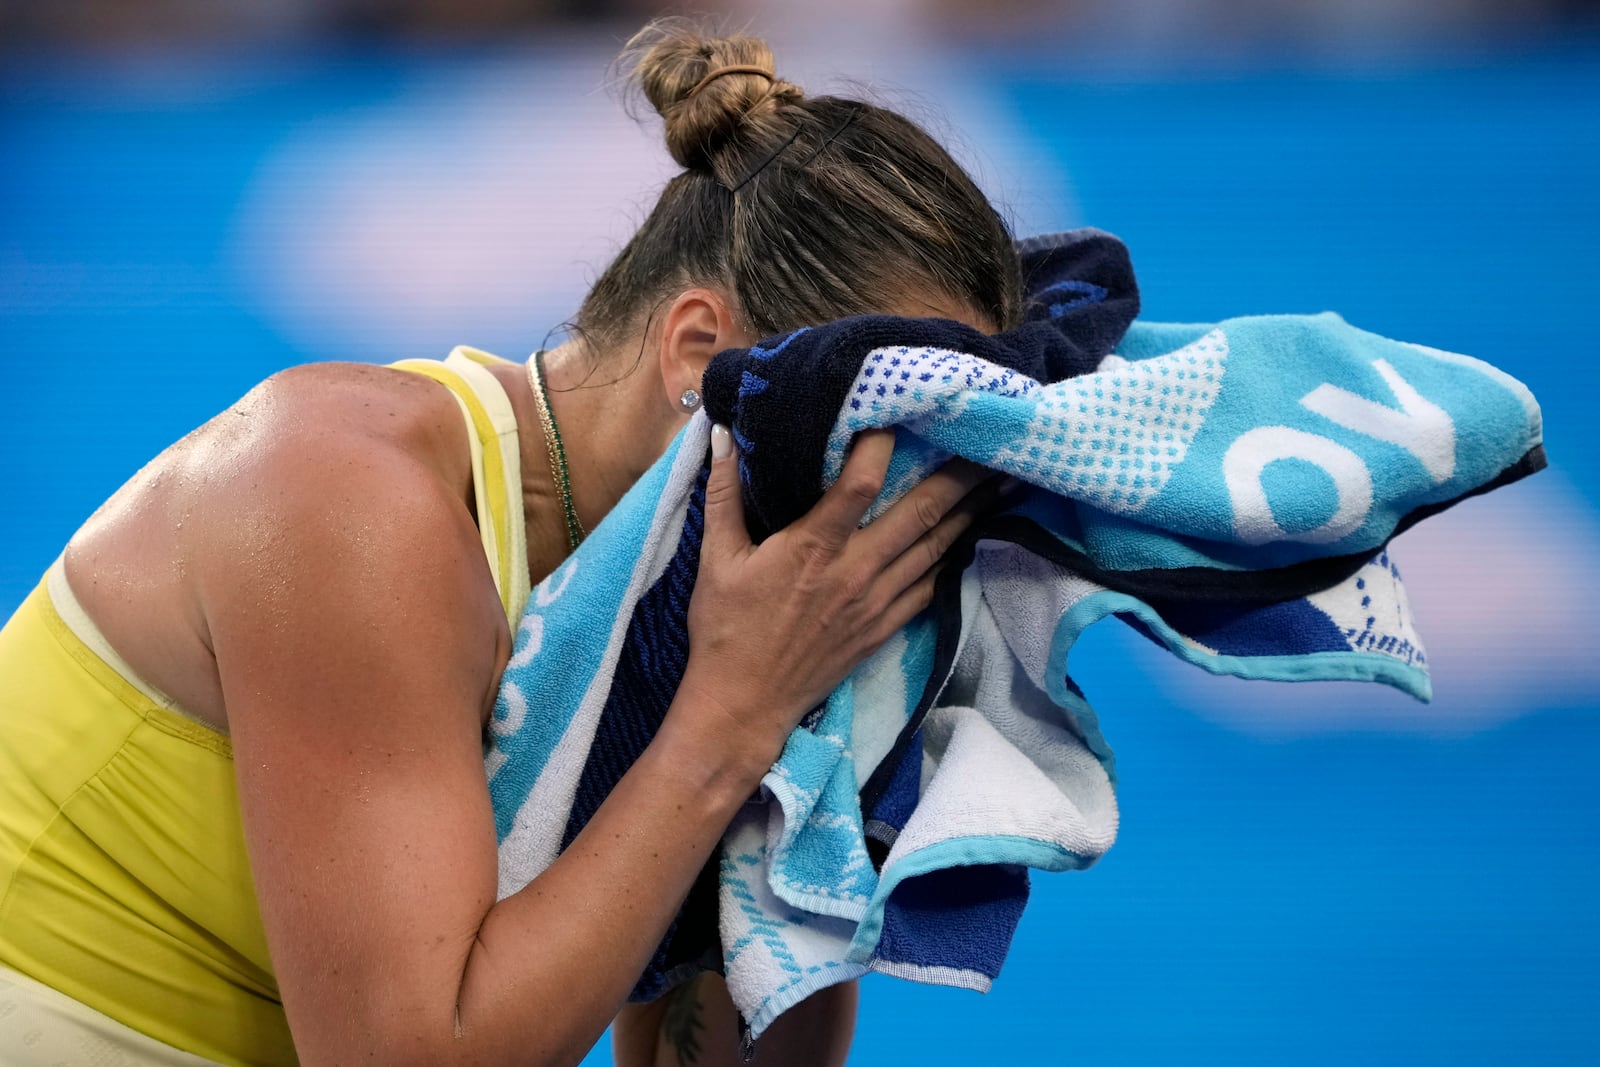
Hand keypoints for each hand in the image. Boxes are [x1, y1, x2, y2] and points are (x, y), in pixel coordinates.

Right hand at [673, 425, 993, 778]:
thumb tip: (721, 434)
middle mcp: (856, 571)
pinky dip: (956, 556)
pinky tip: (973, 535)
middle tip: (990, 439)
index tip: (899, 410)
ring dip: (971, 512)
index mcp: (814, 548)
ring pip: (938, 548)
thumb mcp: (715, 558)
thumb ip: (722, 492)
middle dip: (959, 475)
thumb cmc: (725, 630)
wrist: (744, 705)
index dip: (882, 444)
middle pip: (922, 513)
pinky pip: (933, 585)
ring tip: (1002, 480)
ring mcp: (877, 602)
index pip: (860, 484)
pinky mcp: (886, 627)